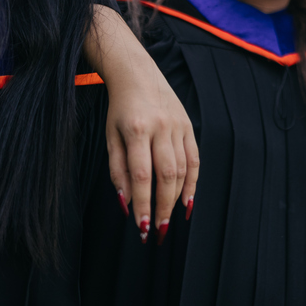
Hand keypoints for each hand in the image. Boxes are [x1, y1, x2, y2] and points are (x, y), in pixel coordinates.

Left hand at [88, 6, 198, 243]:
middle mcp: (161, 128)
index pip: (142, 175)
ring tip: (169, 222)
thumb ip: (118, 170)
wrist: (137, 73)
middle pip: (166, 176)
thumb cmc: (119, 109)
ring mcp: (178, 126)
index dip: (143, 204)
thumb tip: (127, 203)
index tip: (141, 227)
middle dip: (162, 207)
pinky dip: (193, 182)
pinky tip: (187, 202)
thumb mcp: (111, 136)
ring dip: (177, 199)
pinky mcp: (189, 125)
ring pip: (183, 170)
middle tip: (157, 232)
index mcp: (136, 130)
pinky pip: (194, 159)